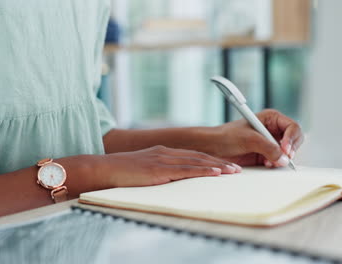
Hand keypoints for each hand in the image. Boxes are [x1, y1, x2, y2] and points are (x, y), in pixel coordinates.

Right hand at [97, 145, 240, 186]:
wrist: (105, 169)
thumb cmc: (121, 172)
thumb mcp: (144, 169)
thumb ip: (159, 171)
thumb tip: (171, 179)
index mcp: (163, 152)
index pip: (192, 155)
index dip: (211, 160)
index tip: (225, 165)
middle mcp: (166, 153)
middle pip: (199, 156)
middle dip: (219, 163)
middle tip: (236, 169)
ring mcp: (163, 160)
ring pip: (196, 162)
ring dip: (217, 167)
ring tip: (233, 171)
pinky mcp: (159, 169)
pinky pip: (186, 170)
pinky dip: (203, 171)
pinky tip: (215, 173)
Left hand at [206, 109, 303, 166]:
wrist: (213, 147)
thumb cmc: (227, 136)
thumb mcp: (249, 139)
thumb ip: (268, 147)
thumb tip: (284, 158)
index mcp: (271, 118)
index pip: (292, 127)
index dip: (291, 139)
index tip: (285, 149)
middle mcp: (273, 129)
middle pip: (294, 140)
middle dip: (290, 150)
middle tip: (283, 158)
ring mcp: (270, 142)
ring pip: (288, 152)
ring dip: (282, 158)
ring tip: (270, 161)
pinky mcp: (266, 154)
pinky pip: (279, 160)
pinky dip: (276, 163)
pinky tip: (266, 163)